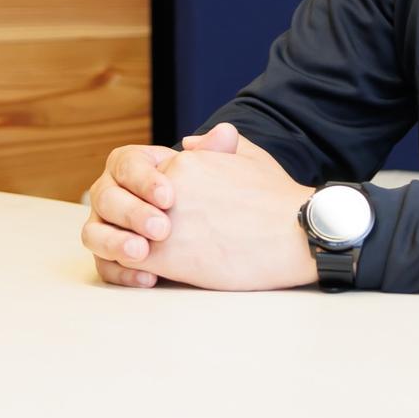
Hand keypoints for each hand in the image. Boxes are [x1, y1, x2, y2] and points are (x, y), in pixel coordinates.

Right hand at [81, 124, 242, 287]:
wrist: (212, 224)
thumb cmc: (208, 190)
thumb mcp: (216, 168)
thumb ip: (217, 151)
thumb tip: (224, 134)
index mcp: (131, 164)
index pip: (126, 165)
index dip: (144, 180)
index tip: (169, 197)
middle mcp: (111, 192)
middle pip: (106, 198)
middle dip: (132, 213)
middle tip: (162, 228)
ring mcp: (106, 225)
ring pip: (94, 233)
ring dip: (115, 243)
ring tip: (143, 253)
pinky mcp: (110, 256)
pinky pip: (104, 266)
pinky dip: (122, 273)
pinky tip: (148, 278)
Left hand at [135, 129, 317, 291]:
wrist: (295, 233)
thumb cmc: (278, 198)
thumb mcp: (249, 156)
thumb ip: (214, 146)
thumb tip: (186, 142)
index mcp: (184, 162)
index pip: (147, 182)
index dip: (153, 203)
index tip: (170, 217)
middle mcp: (167, 187)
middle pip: (131, 206)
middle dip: (136, 224)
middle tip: (152, 241)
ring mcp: (163, 221)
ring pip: (123, 234)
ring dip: (129, 247)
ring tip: (150, 258)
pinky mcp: (166, 256)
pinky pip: (130, 261)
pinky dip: (134, 270)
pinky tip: (153, 275)